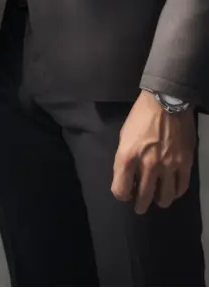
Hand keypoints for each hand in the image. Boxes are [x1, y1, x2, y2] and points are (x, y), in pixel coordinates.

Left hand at [111, 90, 195, 214]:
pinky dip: (175, 192)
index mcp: (128, 156)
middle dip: (139, 205)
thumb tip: (128, 176)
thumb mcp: (125, 135)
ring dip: (159, 201)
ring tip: (157, 198)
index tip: (125, 193)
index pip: (121, 190)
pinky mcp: (185, 163)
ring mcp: (168, 165)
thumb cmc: (141, 116)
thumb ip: (125, 157)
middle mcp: (148, 165)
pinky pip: (181, 188)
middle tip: (139, 205)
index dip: (121, 195)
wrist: (166, 101)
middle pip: (143, 198)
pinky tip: (172, 189)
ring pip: (165, 198)